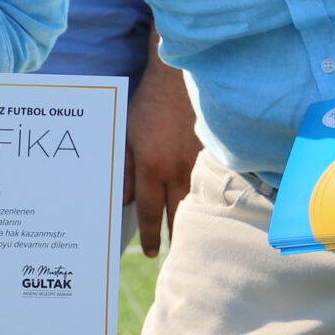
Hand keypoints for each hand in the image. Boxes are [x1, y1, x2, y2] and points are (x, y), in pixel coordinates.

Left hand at [126, 54, 199, 255]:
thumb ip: (125, 170)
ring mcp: (197, 162)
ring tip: (190, 239)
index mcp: (151, 167)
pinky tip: (207, 209)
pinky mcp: (212, 154)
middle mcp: (175, 169)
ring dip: (192, 220)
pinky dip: (206, 198)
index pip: (149, 211)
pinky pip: (209, 183)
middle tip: (174, 255)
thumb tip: (122, 201)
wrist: (178, 79)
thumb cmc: (148, 105)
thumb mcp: (126, 136)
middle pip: (176, 214)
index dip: (151, 235)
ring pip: (196, 201)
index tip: (152, 253)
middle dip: (174, 236)